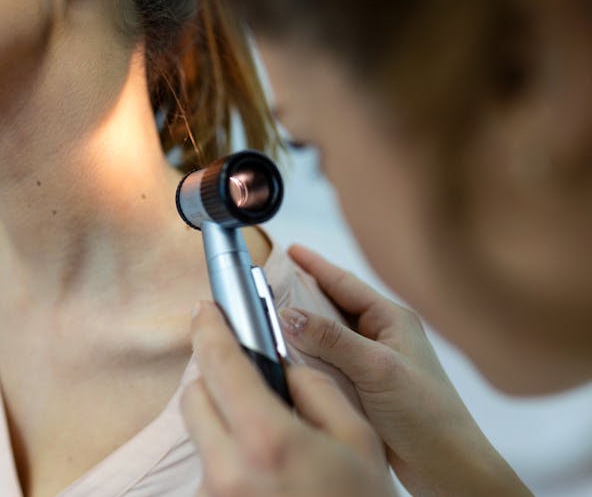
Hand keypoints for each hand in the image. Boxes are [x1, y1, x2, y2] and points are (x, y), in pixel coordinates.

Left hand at [181, 301, 394, 496]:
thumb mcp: (359, 442)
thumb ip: (317, 390)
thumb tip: (284, 363)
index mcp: (266, 440)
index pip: (220, 364)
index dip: (210, 329)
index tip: (205, 310)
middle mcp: (228, 470)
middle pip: (194, 397)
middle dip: (213, 376)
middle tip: (241, 371)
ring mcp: (215, 495)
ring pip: (200, 434)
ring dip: (222, 418)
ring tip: (265, 431)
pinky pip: (210, 466)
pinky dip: (228, 452)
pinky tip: (263, 464)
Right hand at [284, 244, 531, 496]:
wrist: (446, 465)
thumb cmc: (427, 415)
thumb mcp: (376, 369)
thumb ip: (332, 340)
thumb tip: (290, 316)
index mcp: (391, 319)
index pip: (344, 283)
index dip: (315, 265)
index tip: (290, 250)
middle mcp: (380, 335)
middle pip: (332, 306)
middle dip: (301, 295)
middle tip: (269, 285)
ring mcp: (371, 361)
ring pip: (327, 336)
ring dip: (302, 330)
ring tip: (270, 319)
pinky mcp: (362, 387)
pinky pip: (327, 363)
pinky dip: (307, 358)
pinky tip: (288, 360)